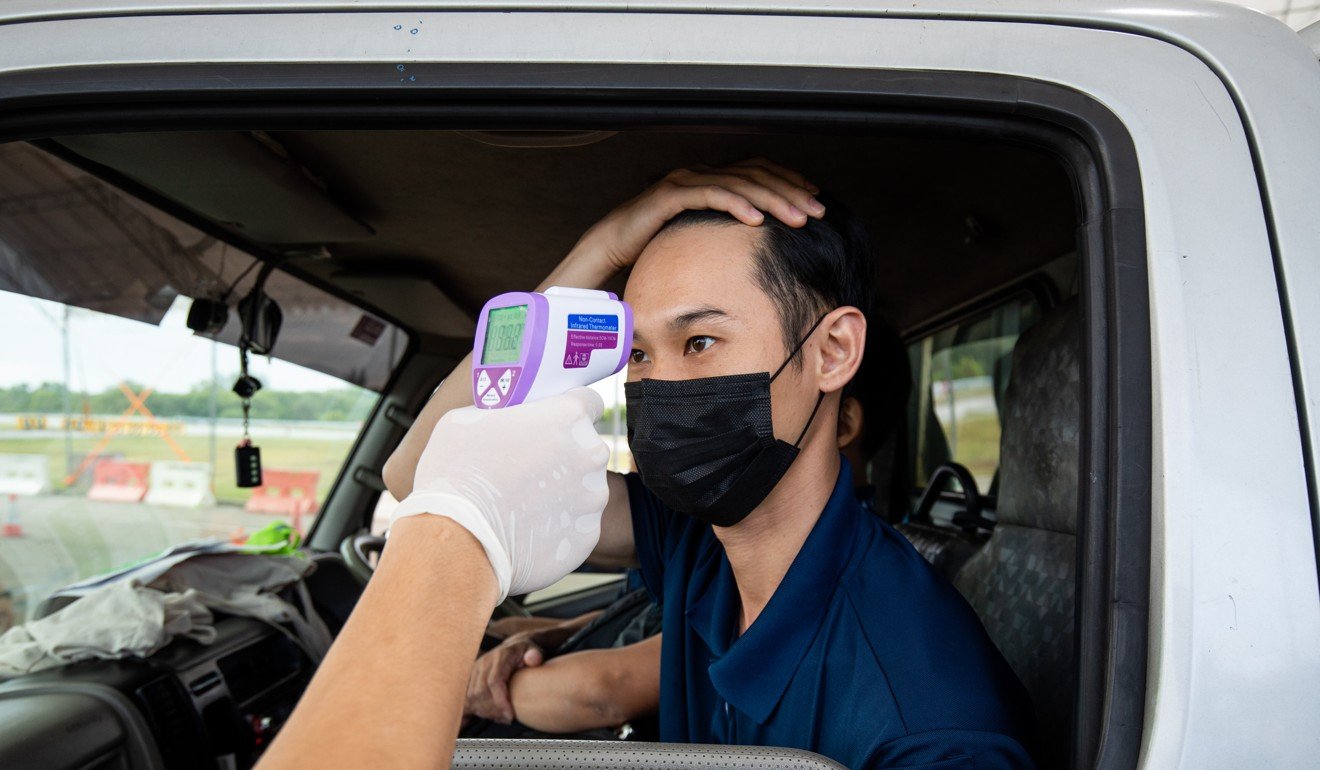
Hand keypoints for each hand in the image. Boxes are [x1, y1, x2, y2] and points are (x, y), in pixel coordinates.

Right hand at [388, 388, 610, 602]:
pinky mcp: (586, 537)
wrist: (456, 542)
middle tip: (528, 469)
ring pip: (583, 490)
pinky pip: (576, 526)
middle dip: (563, 456)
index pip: (589, 402)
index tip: (555, 423)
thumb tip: (504, 415)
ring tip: (522, 505)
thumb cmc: (456, 474)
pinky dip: (557, 528)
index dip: (569, 411)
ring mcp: (592, 500)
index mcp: (568, 417)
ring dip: (561, 493)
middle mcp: (589, 456)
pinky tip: (527, 531)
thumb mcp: (465, 420)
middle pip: (585, 449)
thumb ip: (502, 412)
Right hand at [464, 633, 545, 723]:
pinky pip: (466, 698)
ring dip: (484, 712)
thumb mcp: (534, 650)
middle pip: (480, 692)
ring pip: (471, 697)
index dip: (500, 702)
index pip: (494, 681)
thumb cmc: (525, 652)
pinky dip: (473, 710)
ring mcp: (474, 671)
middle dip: (493, 710)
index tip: (510, 715)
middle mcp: (483, 663)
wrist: (513, 646)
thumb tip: (533, 659)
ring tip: (500, 718)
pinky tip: (486, 716)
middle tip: (507, 719)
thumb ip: (535, 655)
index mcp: (499, 657)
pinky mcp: (470, 678)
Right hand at [568, 158, 824, 276]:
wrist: (612, 245)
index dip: (790, 183)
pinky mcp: (670, 194)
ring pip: (739, 183)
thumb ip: (727, 232)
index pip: (759, 172)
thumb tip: (762, 243)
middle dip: (791, 192)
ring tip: (797, 217)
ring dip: (772, 200)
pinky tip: (756, 219)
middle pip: (756, 175)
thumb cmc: (656, 243)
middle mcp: (702, 173)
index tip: (816, 201)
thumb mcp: (702, 235)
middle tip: (818, 210)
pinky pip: (710, 195)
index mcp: (712, 179)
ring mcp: (686, 181)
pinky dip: (736, 205)